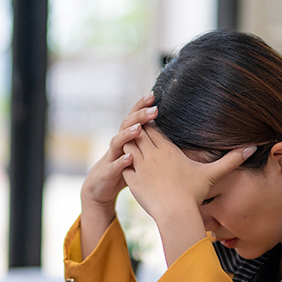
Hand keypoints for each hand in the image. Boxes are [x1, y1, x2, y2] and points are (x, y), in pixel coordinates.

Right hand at [80, 94, 156, 257]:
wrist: (102, 186)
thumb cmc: (125, 168)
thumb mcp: (141, 154)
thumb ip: (154, 143)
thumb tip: (180, 137)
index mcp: (128, 137)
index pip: (135, 117)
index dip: (142, 106)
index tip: (155, 95)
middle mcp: (119, 143)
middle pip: (128, 124)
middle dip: (140, 116)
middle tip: (154, 109)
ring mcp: (112, 156)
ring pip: (118, 140)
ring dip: (128, 134)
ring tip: (138, 129)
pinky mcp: (108, 172)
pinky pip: (115, 165)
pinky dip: (121, 161)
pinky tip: (130, 158)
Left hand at [122, 126, 254, 264]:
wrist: (176, 214)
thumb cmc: (194, 194)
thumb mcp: (212, 174)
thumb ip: (231, 160)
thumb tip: (253, 148)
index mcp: (167, 149)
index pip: (152, 127)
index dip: (149, 124)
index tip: (149, 124)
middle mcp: (151, 154)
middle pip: (137, 133)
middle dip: (136, 131)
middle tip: (136, 132)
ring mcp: (140, 167)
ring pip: (127, 146)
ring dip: (128, 146)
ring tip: (131, 148)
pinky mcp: (132, 180)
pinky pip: (122, 166)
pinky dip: (123, 164)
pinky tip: (127, 166)